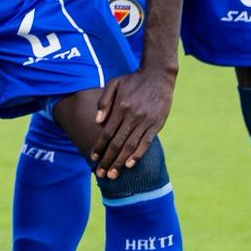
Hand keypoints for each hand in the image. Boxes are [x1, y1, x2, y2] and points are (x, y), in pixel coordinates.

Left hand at [90, 63, 175, 178]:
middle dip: (107, 160)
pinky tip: (130, 165)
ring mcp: (145, 121)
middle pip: (117, 143)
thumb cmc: (133, 80)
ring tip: (113, 174)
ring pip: (131, 146)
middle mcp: (132, 116)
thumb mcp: (114, 84)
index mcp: (120, 107)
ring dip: (120, 161)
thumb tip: (96, 121)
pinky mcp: (157, 124)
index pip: (107, 132)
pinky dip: (138, 155)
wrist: (158, 75)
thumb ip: (104, 102)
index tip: (92, 158)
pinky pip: (146, 143)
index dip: (99, 146)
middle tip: (100, 174)